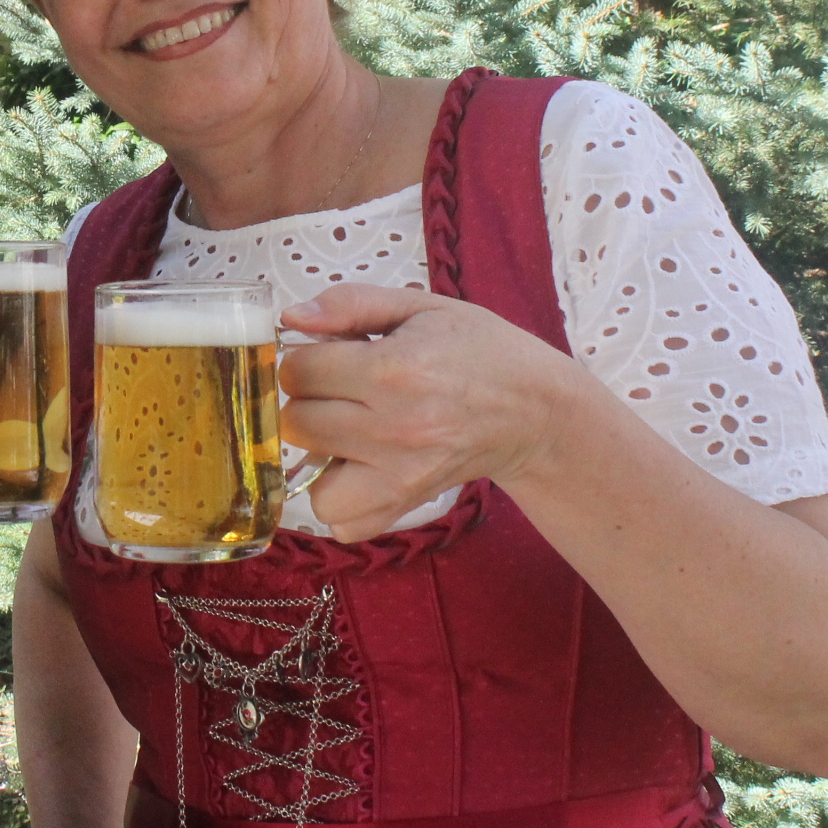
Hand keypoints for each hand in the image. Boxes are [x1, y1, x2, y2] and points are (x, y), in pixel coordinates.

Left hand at [277, 284, 589, 540]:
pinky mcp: (408, 504)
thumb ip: (350, 304)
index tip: (328, 356)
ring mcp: (401, 474)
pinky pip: (343, 523)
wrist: (536, 410)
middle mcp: (394, 428)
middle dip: (308, 402)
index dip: (304, 358)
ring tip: (346, 431)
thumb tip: (290, 317)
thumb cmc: (479, 350)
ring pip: (311, 481)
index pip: (299, 371)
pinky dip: (341, 501)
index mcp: (393, 370)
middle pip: (298, 423)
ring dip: (319, 457)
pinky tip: (360, 468)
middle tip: (339, 391)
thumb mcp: (421, 306)